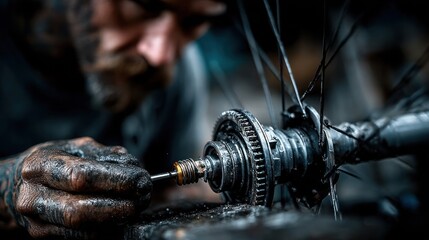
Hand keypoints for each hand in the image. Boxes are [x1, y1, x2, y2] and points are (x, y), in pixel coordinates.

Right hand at [4, 137, 151, 238]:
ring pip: (82, 228)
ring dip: (117, 219)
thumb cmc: (55, 162)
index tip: (140, 178)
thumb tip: (133, 165)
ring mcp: (37, 220)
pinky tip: (122, 217)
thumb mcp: (76, 147)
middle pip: (79, 209)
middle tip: (144, 196)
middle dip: (119, 204)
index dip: (114, 180)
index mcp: (39, 166)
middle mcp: (32, 196)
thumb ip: (105, 154)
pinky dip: (107, 228)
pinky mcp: (44, 235)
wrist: (22, 184)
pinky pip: (82, 236)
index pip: (80, 176)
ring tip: (137, 205)